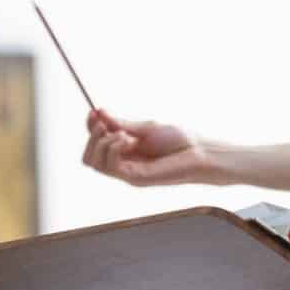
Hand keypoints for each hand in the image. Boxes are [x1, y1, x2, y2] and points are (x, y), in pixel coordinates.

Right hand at [82, 108, 209, 186]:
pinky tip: (128, 140)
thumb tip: (99, 111)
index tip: (93, 111)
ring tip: (123, 134)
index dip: (90, 126)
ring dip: (102, 143)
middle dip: (91, 137)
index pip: (96, 142)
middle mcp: (123, 163)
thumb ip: (122, 124)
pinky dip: (113, 149)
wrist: (200, 152)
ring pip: (94, 163)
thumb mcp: (146, 127)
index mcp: (125, 149)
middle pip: (88, 156)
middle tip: (103, 124)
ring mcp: (127, 172)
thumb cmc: (179, 140)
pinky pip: (110, 167)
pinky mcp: (134, 178)